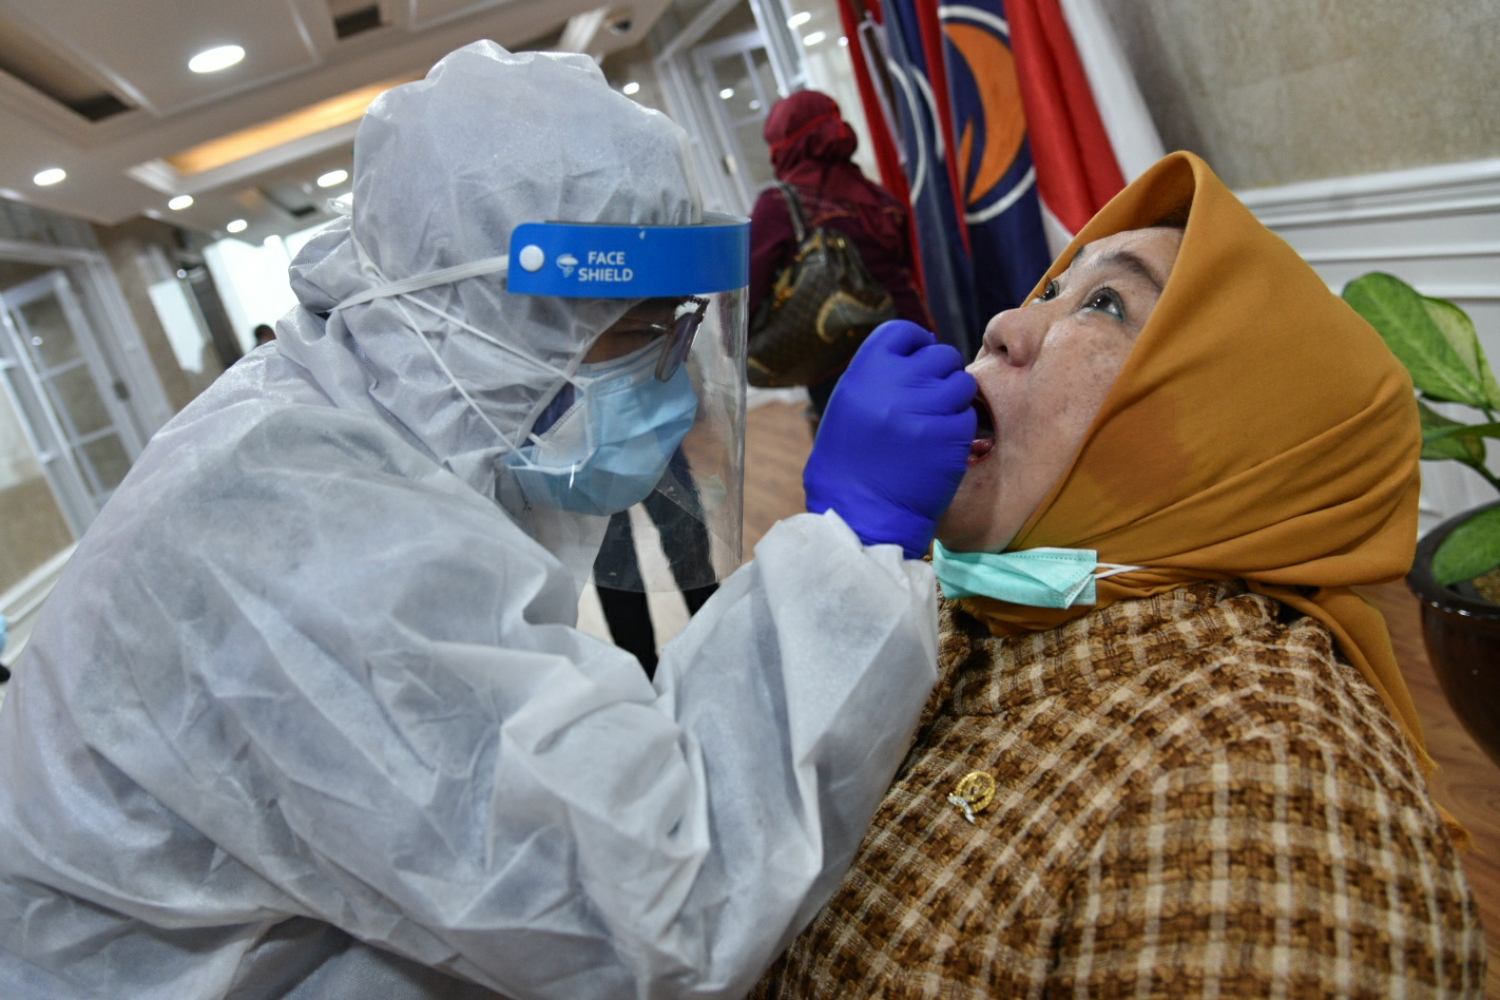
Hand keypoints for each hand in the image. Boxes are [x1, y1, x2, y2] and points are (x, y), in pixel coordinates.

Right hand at [804, 321, 976, 557]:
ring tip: (935, 422)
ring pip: (961, 382)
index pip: (904, 332)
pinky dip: (958, 429)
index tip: (916, 363)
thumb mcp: (850, 407)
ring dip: (953, 399)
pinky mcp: (950, 436)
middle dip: (939, 373)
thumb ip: (879, 376)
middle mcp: (894, 384)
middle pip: (940, 353)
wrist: (859, 514)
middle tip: (929, 399)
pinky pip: (968, 416)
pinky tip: (938, 446)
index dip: (916, 344)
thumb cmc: (850, 463)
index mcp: (863, 372)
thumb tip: (919, 348)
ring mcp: (925, 409)